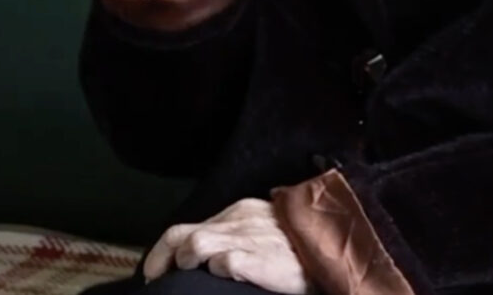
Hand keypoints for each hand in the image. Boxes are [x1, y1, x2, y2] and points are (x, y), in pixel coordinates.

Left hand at [143, 198, 311, 292]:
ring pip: (195, 245)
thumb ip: (238, 236)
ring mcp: (249, 239)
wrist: (337, 243)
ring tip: (189, 279)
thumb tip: (207, 257)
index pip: (187, 227)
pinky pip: (226, 262)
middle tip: (155, 280)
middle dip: (160, 260)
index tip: (155, 272)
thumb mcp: (265, 230)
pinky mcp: (261, 259)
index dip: (162, 252)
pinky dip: (216, 271)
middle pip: (181, 235)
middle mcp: (239, 221)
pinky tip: (220, 280)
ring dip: (185, 263)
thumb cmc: (300, 244)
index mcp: (239, 213)